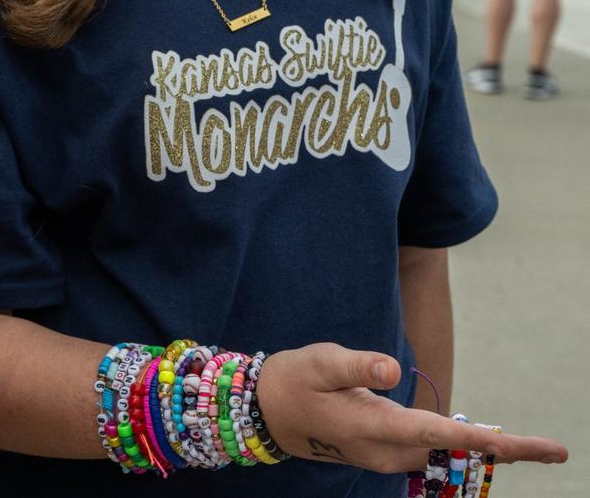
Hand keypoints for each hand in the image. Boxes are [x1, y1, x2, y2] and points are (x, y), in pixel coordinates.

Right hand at [256, 343, 567, 472]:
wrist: (263, 413)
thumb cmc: (292, 380)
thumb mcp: (320, 360)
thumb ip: (358, 366)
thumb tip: (395, 370)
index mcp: (372, 426)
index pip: (441, 434)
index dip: (487, 440)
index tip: (530, 446)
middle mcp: (382, 451)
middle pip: (452, 450)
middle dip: (501, 450)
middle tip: (554, 451)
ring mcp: (380, 458)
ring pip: (441, 453)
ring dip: (480, 450)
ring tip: (528, 448)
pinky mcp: (378, 454)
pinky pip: (426, 452)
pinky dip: (454, 446)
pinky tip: (475, 440)